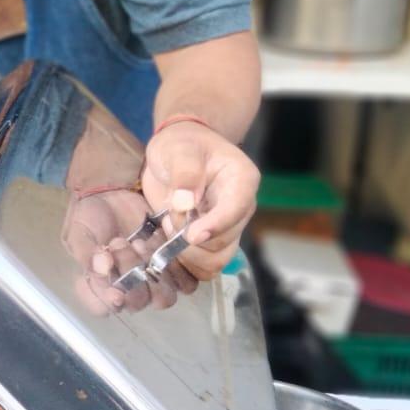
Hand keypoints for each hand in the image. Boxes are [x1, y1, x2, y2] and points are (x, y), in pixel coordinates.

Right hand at [61, 188, 196, 314]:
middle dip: (129, 271)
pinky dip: (178, 268)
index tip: (113, 289)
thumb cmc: (90, 217)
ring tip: (140, 242)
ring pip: (163, 298)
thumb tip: (102, 267)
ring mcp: (153, 281)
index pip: (103, 308)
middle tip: (119, 242)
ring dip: (154, 272)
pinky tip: (163, 246)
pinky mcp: (175, 269)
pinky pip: (186, 284)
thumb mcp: (78, 233)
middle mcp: (127, 290)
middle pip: (137, 302)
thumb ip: (87, 253)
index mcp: (100, 287)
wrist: (113, 195)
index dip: (108, 301)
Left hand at [142, 119, 259, 279]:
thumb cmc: (181, 145)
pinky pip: (203, 264)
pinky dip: (184, 262)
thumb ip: (183, 172)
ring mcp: (227, 227)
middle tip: (168, 218)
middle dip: (190, 239)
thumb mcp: (178, 149)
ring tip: (169, 227)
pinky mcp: (211, 239)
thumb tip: (185, 203)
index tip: (190, 235)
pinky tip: (169, 242)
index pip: (236, 210)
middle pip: (224, 241)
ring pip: (215, 260)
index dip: (215, 226)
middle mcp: (240, 208)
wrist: (177, 152)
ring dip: (187, 254)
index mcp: (241, 180)